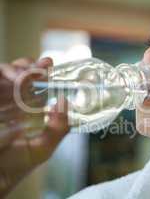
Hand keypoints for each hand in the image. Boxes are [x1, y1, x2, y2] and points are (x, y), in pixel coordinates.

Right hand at [0, 57, 68, 196]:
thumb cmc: (18, 163)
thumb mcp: (43, 148)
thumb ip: (58, 129)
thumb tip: (64, 102)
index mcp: (33, 108)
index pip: (41, 85)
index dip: (48, 74)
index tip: (52, 66)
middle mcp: (16, 100)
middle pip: (25, 73)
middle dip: (33, 66)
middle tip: (42, 66)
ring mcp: (1, 98)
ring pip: (7, 73)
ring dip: (18, 69)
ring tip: (25, 75)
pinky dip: (2, 75)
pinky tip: (12, 78)